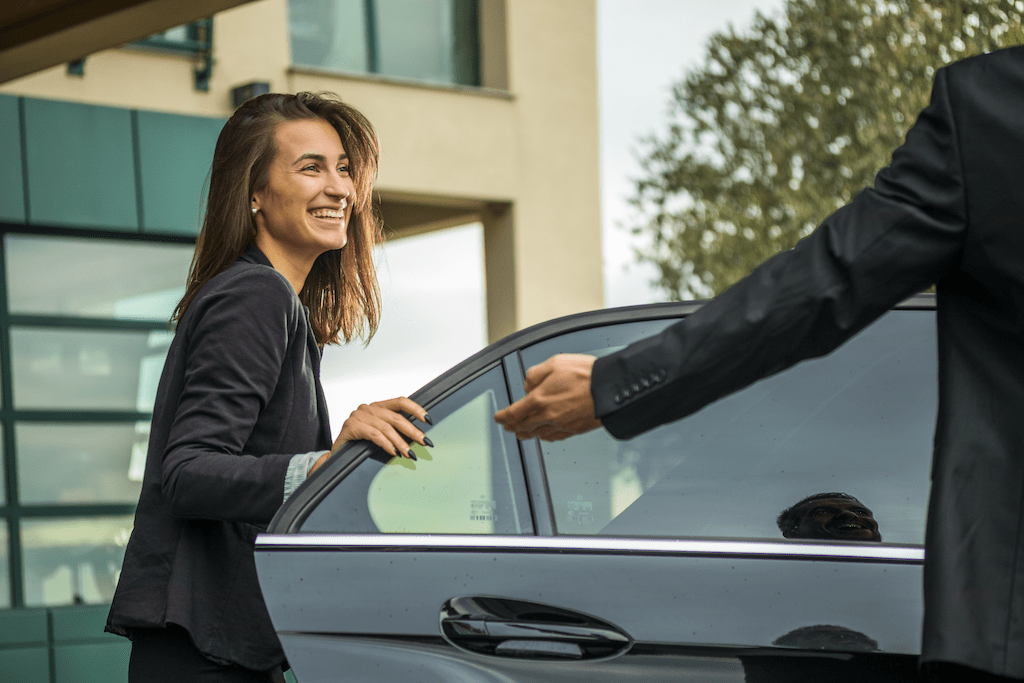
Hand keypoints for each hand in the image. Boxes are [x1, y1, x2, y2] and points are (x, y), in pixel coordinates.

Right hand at [309, 397, 431, 474]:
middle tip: (424, 442)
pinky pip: (374, 434)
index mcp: (378, 407)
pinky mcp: (351, 426)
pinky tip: (393, 452)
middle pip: (395, 417)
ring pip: (386, 427)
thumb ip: (397, 435)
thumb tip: (418, 441)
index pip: (400, 402)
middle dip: (412, 431)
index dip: (415, 409)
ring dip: (400, 442)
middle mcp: (369, 408)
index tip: (428, 420)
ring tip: (409, 454)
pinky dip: (386, 444)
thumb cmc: (360, 446)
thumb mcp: (382, 438)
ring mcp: (359, 416)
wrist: (337, 457)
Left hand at [494, 353, 601, 440]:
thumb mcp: (554, 363)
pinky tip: (544, 434)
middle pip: (523, 427)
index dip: (503, 417)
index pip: (513, 413)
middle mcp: (548, 416)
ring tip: (521, 432)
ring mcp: (561, 425)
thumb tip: (528, 386)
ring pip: (537, 434)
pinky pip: (554, 437)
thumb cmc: (585, 374)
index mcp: (539, 400)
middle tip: (508, 426)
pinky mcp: (574, 430)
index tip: (498, 418)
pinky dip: (545, 436)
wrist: (610, 389)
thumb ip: (535, 375)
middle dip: (513, 426)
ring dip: (526, 433)